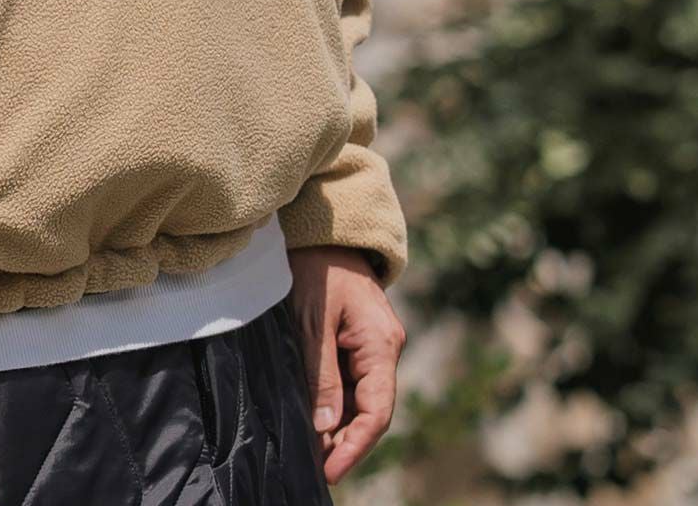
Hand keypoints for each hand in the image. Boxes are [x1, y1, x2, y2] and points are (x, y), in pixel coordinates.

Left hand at [286, 245, 405, 486]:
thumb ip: (321, 374)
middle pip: (371, 410)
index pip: (377, 412)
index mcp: (382, 344)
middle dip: (345, 441)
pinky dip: (336, 402)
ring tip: (311, 449)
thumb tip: (324, 427)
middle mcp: (386, 348)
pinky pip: (353, 380)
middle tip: (314, 465)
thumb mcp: (312, 319)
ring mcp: (375, 344)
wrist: (323, 228)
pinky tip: (315, 417)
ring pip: (362, 398)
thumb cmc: (316, 266)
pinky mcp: (361, 339)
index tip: (330, 470)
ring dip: (339, 424)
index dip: (354, 446)